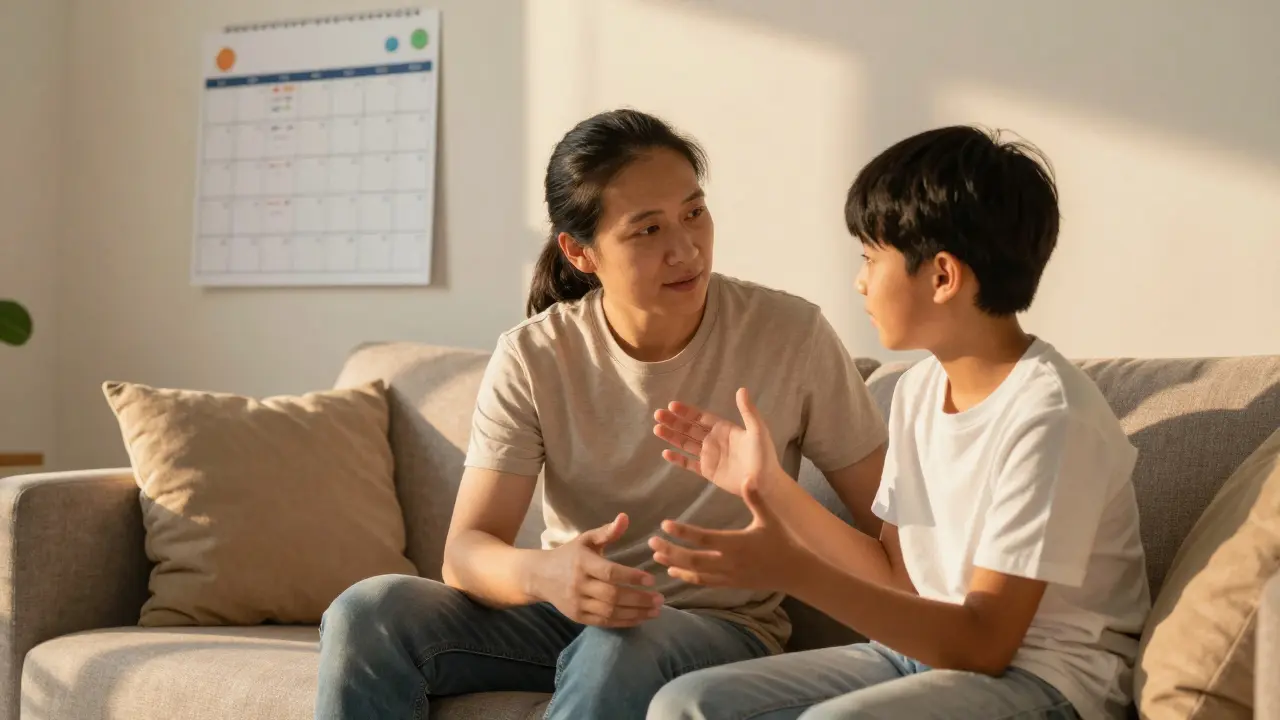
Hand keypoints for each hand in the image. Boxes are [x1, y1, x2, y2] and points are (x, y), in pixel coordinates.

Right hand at [531, 513, 664, 627]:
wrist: (540, 576)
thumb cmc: (569, 555)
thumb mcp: (586, 539)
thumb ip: (606, 531)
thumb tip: (625, 517)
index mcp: (582, 563)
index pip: (610, 573)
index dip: (631, 577)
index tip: (652, 579)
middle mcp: (579, 585)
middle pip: (612, 596)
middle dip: (639, 599)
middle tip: (660, 598)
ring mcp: (577, 603)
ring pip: (610, 612)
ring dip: (636, 613)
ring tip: (656, 610)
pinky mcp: (578, 617)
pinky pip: (604, 622)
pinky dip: (624, 622)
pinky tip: (640, 618)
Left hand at [649, 480, 810, 592]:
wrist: (795, 571)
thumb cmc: (783, 541)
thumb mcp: (770, 518)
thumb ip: (756, 498)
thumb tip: (748, 476)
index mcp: (737, 543)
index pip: (704, 538)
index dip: (683, 532)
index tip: (665, 525)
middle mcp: (729, 562)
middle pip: (693, 559)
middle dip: (670, 551)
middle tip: (651, 542)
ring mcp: (729, 576)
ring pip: (696, 573)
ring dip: (675, 564)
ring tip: (655, 557)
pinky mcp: (731, 584)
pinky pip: (705, 582)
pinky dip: (688, 577)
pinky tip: (674, 571)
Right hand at [653, 387, 780, 496]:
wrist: (765, 483)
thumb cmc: (764, 455)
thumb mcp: (758, 430)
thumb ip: (748, 411)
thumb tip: (742, 389)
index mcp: (724, 429)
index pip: (701, 417)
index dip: (686, 411)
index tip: (671, 405)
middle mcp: (714, 440)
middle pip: (689, 429)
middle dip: (673, 421)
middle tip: (657, 414)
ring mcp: (710, 456)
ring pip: (686, 444)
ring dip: (672, 437)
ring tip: (656, 429)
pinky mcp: (708, 472)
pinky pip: (690, 464)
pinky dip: (678, 459)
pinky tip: (666, 453)